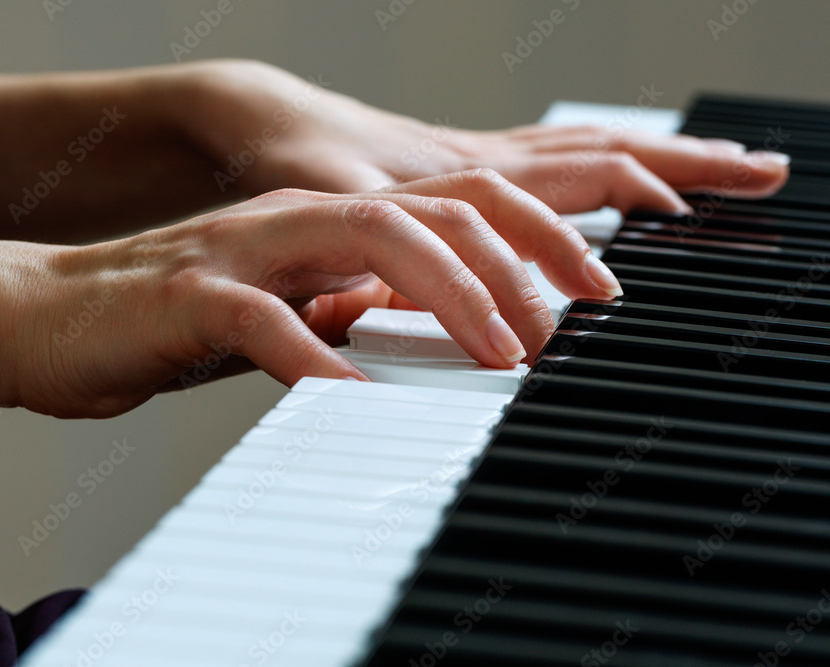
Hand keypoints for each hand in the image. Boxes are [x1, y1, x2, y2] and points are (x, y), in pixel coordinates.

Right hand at [14, 170, 619, 418]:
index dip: (532, 238)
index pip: (452, 207)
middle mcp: (296, 219)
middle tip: (563, 328)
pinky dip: (316, 356)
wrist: (46, 313)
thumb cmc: (169, 317)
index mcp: (325, 221)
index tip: (593, 291)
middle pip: (432, 208)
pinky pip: (262, 321)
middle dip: (515, 261)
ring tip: (494, 354)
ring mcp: (243, 250)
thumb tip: (411, 338)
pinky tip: (352, 395)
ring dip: (442, 294)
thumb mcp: (279, 310)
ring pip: (364, 238)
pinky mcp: (187, 295)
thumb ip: (343, 312)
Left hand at [186, 60, 788, 211]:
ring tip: (724, 171)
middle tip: (763, 174)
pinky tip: (620, 181)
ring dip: (660, 158)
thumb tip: (427, 291)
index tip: (689, 233)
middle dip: (688, 164)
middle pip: (607, 154)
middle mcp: (487, 157)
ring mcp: (479, 156)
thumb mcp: (337, 208)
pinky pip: (553, 157)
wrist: (260, 120)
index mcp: (466, 170)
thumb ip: (384, 247)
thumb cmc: (293, 162)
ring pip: (587, 150)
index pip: (573, 181)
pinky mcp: (462, 164)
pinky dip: (602, 166)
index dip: (631, 209)